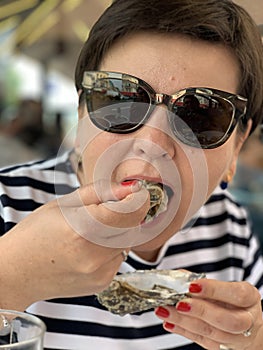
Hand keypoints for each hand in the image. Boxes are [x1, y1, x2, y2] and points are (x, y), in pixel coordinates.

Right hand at [0, 180, 148, 310]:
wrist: (17, 272)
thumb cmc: (35, 232)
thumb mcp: (64, 203)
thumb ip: (100, 193)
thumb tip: (129, 187)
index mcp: (82, 228)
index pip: (129, 211)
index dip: (138, 198)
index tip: (136, 191)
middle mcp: (93, 254)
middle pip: (133, 226)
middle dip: (128, 213)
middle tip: (110, 208)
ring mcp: (98, 273)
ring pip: (128, 242)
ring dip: (119, 231)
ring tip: (93, 230)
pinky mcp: (101, 283)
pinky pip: (119, 258)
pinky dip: (111, 248)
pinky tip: (90, 248)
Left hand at [155, 278, 262, 348]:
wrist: (246, 324)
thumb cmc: (233, 301)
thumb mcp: (226, 287)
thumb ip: (203, 281)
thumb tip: (179, 276)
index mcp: (250, 299)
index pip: (237, 295)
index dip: (214, 290)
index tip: (192, 285)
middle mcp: (247, 320)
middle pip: (227, 320)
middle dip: (200, 310)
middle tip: (179, 303)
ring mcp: (236, 338)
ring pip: (211, 333)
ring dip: (184, 321)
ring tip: (165, 311)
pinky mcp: (222, 348)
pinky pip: (201, 341)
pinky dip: (183, 331)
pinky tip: (169, 322)